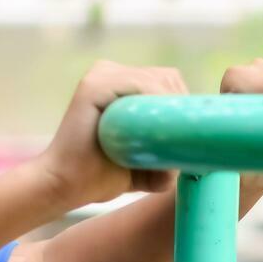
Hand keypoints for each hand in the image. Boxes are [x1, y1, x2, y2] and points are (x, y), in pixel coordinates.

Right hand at [39, 59, 189, 210]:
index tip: (191, 135)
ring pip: (157, 80)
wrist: (62, 188)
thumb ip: (166, 158)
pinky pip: (139, 85)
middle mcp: (110, 73)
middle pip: (167, 77)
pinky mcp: (94, 85)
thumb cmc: (98, 179)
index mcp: (121, 86)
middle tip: (183, 141)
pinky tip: (157, 130)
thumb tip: (200, 163)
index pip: (167, 82)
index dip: (184, 106)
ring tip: (169, 140)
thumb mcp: (140, 165)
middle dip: (181, 106)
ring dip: (170, 109)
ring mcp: (101, 76)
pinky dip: (155, 103)